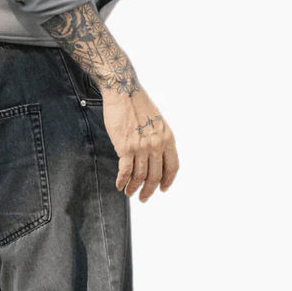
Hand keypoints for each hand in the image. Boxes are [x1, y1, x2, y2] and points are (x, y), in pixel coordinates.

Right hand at [100, 86, 178, 200]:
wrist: (123, 92)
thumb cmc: (138, 103)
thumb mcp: (157, 121)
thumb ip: (158, 138)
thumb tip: (154, 157)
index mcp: (167, 138)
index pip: (172, 167)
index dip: (168, 181)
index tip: (162, 189)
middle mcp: (156, 145)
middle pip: (155, 176)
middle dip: (149, 191)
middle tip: (143, 198)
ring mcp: (141, 147)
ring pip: (140, 177)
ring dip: (134, 188)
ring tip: (129, 192)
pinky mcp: (125, 147)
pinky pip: (125, 171)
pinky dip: (122, 181)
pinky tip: (119, 185)